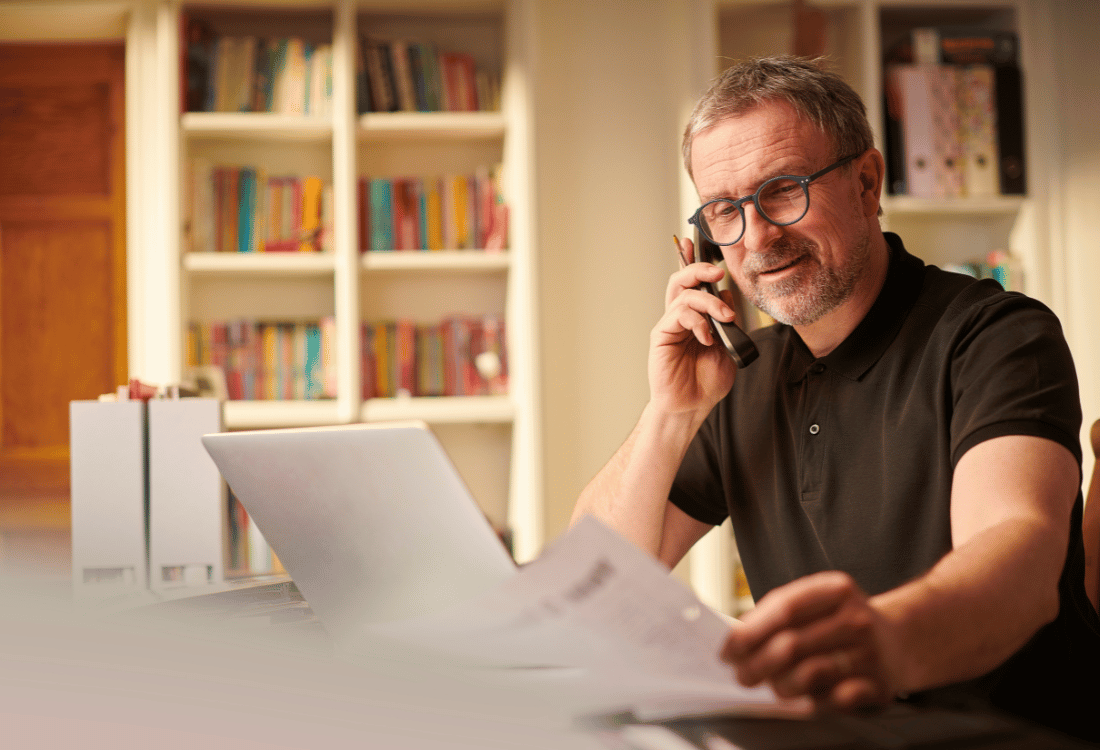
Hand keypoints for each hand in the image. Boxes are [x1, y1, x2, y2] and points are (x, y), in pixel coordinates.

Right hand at [648, 236, 738, 415]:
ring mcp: (670, 325)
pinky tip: (707, 338)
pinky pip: (679, 315)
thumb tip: (727, 295)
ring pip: (683, 294)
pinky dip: (698, 322)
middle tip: (717, 272)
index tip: (696, 243)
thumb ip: (727, 321)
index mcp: (695, 318)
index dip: (693, 262)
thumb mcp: (727, 346)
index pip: (693, 284)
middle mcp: (680, 317)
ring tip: (724, 318)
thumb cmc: (706, 381)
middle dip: (698, 269)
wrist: (691, 406)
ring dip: (709, 301)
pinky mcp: (662, 335)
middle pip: (682, 280)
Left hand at [720, 571, 900, 710]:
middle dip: (757, 665)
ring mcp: (870, 652)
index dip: (750, 632)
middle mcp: (855, 618)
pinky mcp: (878, 685)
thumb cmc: (843, 621)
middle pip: (791, 645)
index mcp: (836, 590)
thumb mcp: (819, 602)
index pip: (784, 608)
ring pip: (809, 674)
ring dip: (780, 685)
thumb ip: (781, 614)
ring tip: (771, 687)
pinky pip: (835, 700)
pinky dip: (812, 703)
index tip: (728, 650)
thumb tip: (738, 642)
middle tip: (742, 676)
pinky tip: (802, 700)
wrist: (902, 640)